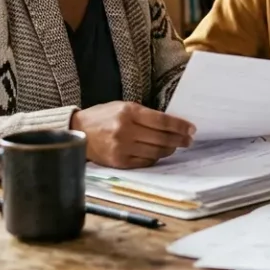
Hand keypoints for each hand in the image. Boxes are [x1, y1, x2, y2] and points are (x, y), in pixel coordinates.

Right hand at [71, 102, 195, 168]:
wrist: (78, 131)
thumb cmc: (103, 117)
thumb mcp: (123, 107)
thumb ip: (145, 115)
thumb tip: (172, 124)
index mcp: (128, 112)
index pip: (162, 121)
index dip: (180, 126)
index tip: (191, 129)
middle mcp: (125, 130)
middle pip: (161, 138)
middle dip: (179, 140)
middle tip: (189, 140)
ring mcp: (122, 148)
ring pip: (156, 152)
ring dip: (169, 150)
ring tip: (175, 146)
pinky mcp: (119, 162)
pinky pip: (145, 162)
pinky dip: (155, 158)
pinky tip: (159, 153)